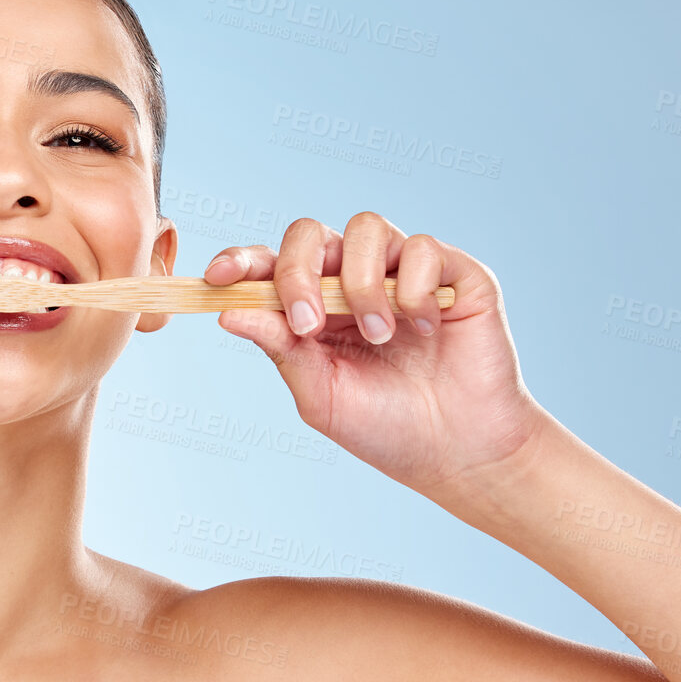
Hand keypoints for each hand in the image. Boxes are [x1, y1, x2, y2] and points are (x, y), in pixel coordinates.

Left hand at [206, 212, 545, 495]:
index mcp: (316, 309)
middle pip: (310, 234)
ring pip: (365, 228)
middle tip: (306, 322)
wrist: (462, 453)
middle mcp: (356, 281)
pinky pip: (423, 248)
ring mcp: (403, 272)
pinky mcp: (453, 273)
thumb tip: (227, 312)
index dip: (242, 261)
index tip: (218, 277)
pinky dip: (414, 288)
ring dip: (360, 284)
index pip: (272, 266)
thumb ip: (281, 348)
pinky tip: (426, 328)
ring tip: (379, 336)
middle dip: (297, 270)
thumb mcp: (322, 395)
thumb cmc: (390, 430)